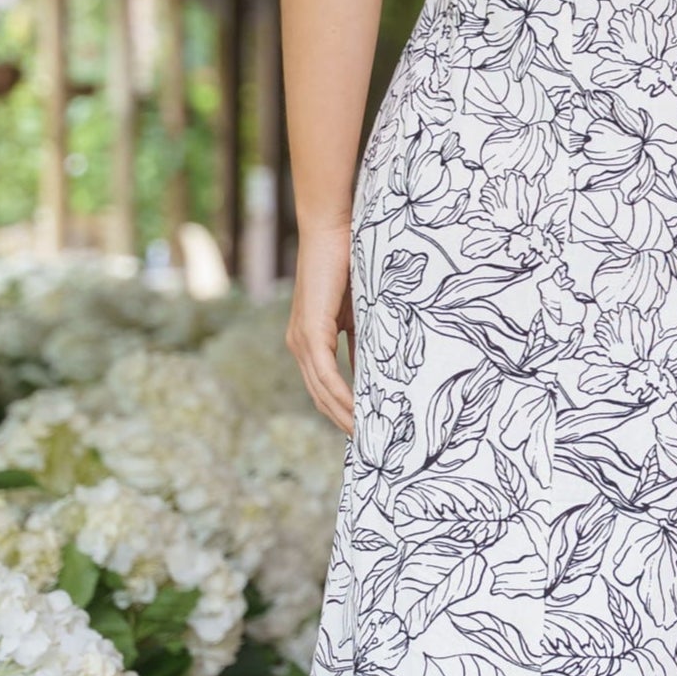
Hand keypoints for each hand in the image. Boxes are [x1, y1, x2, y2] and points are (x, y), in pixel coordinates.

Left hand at [288, 224, 355, 433]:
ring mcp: (301, 339)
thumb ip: (363, 341)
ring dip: (344, 416)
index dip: (341, 410)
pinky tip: (358, 413)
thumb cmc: (348, 262)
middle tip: (368, 446)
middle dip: (343, 422)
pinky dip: (342, 396)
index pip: (323, 386)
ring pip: (321, 391)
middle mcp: (299, 344)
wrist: (331, 229)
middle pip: (319, 397)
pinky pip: (326, 375)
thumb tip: (377, 372)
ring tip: (367, 438)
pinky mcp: (310, 331)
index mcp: (308, 339)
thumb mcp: (359, 311)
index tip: (364, 430)